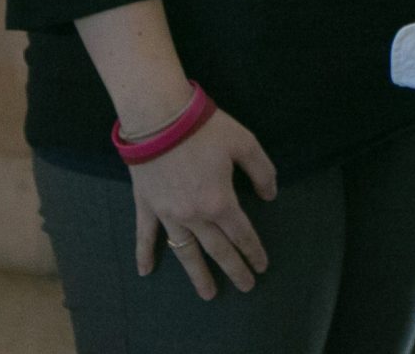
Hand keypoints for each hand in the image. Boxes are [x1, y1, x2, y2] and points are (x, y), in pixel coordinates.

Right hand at [126, 106, 276, 299]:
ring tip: (208, 294)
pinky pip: (146, 236)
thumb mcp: (245, 144)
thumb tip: (270, 195)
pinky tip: (145, 271)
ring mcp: (167, 214)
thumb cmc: (206, 129)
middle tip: (246, 286)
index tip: (262, 266)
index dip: (253, 250)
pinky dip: (144, 254)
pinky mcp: (146, 206)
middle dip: (234, 269)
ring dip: (197, 274)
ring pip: (185, 252)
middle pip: (217, 249)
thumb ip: (262, 171)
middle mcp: (193, 215)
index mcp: (220, 201)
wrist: (159, 119)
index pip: (241, 233)